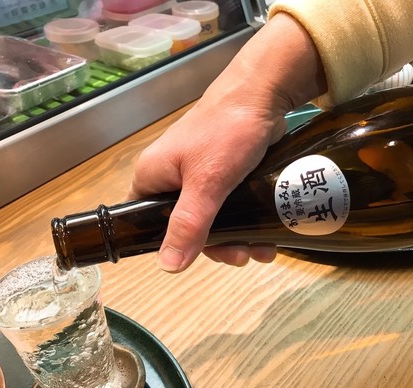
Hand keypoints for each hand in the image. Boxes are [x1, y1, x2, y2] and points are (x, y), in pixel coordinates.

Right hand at [128, 14, 325, 271]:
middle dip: (218, 245)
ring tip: (264, 250)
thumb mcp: (206, 183)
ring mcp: (199, 176)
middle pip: (187, 227)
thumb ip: (188, 225)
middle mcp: (172, 178)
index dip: (171, 245)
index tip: (201, 257)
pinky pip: (232, 208)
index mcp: (153, 177)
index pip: (145, 223)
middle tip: (243, 255)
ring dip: (238, 238)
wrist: (263, 95)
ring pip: (214, 220)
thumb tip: (168, 268)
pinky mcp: (225, 174)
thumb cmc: (227, 133)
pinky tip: (267, 238)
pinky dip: (247, 223)